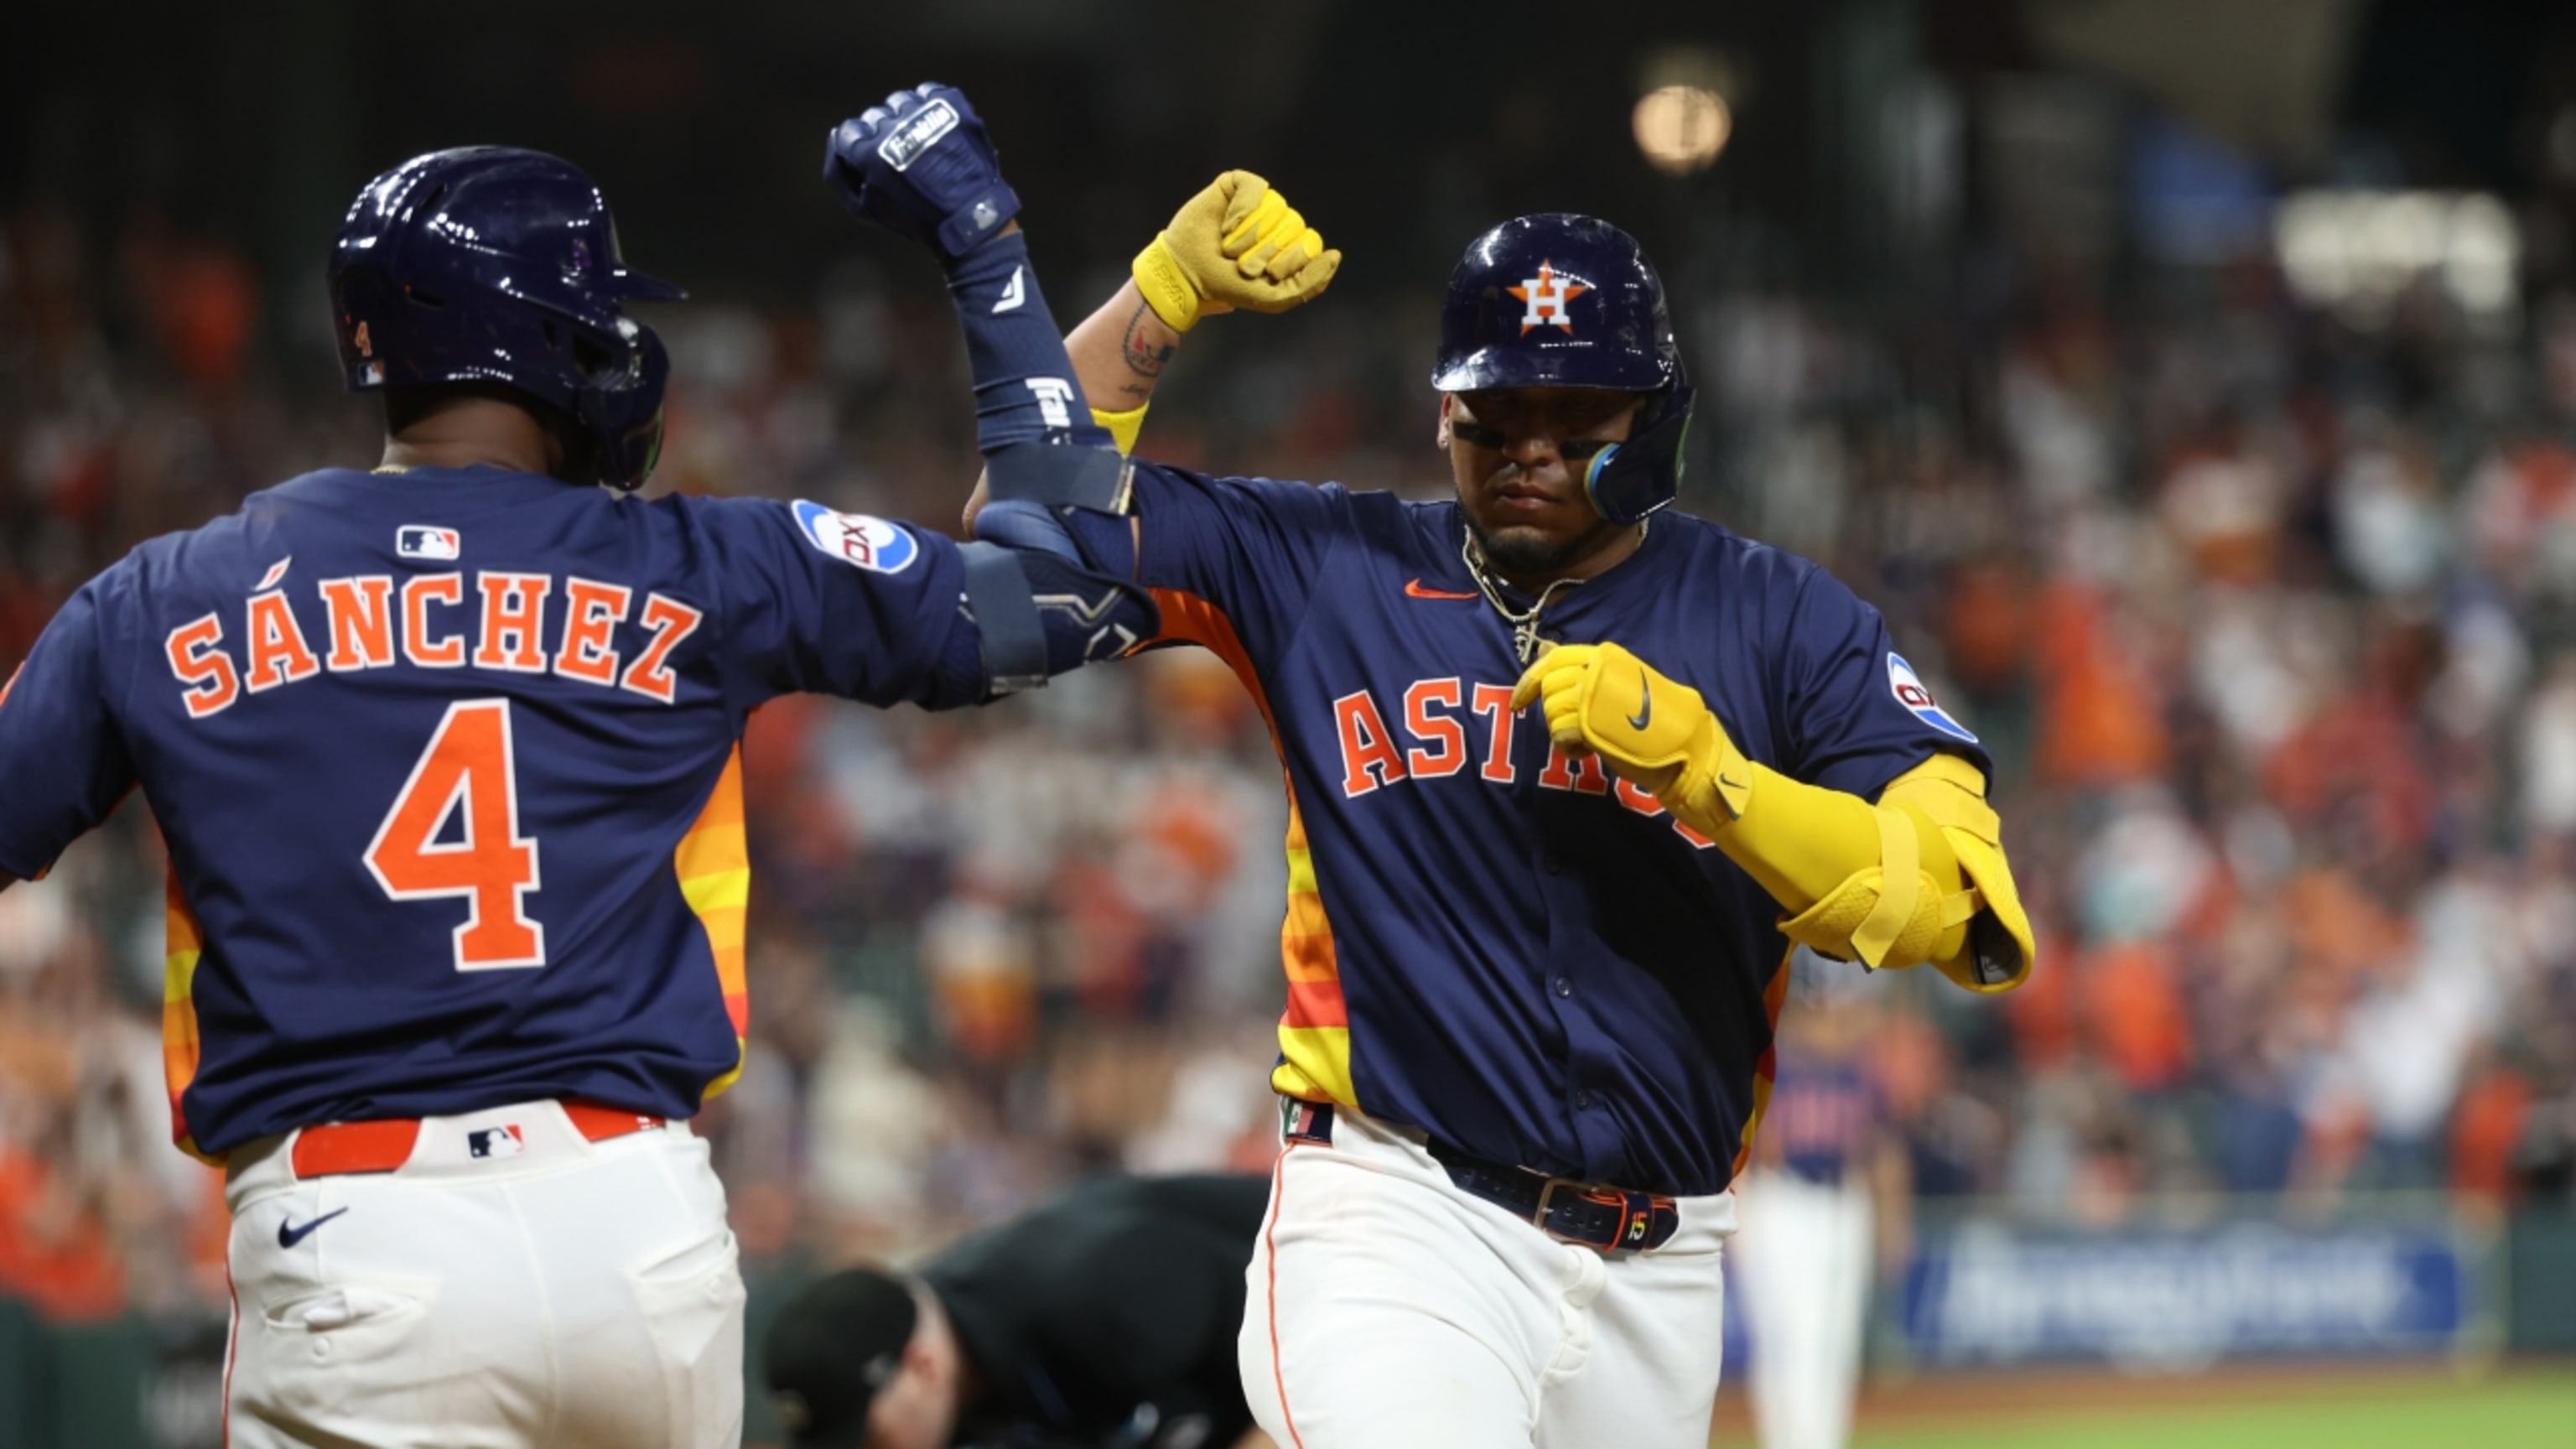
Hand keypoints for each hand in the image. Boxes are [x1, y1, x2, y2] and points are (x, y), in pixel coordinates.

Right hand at [822, 83, 1019, 259]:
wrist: (970, 215)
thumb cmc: (913, 216)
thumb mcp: (864, 208)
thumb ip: (837, 172)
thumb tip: (834, 135)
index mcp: (869, 151)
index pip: (849, 130)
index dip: (861, 147)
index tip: (878, 162)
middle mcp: (894, 126)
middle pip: (875, 115)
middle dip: (885, 135)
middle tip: (905, 159)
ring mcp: (924, 111)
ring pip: (900, 101)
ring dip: (906, 119)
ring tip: (922, 143)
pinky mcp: (950, 103)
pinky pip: (929, 92)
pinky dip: (931, 107)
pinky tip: (938, 130)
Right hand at [1131, 170, 1340, 332]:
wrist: (1186, 274)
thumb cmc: (1228, 285)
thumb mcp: (1274, 297)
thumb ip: (1309, 284)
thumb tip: (1335, 256)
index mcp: (1292, 243)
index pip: (1310, 242)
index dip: (1289, 260)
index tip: (1263, 275)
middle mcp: (1280, 219)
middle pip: (1294, 224)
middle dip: (1265, 251)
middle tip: (1241, 264)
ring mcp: (1260, 200)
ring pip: (1275, 208)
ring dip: (1248, 236)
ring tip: (1229, 248)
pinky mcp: (1238, 184)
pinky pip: (1256, 188)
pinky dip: (1241, 212)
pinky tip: (1226, 227)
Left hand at [1511, 641, 1750, 819]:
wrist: (1685, 749)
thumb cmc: (1652, 720)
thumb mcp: (1613, 684)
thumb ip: (1579, 667)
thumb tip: (1543, 646)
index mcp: (1607, 656)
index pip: (1554, 658)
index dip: (1529, 680)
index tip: (1518, 702)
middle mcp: (1598, 669)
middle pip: (1549, 689)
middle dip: (1554, 713)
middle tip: (1578, 730)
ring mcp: (1593, 694)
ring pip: (1552, 712)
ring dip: (1563, 733)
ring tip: (1590, 742)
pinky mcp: (1591, 722)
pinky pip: (1559, 735)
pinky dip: (1568, 749)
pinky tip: (1588, 753)